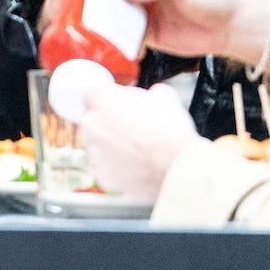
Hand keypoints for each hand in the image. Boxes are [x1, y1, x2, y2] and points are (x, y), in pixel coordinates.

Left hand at [77, 82, 198, 201]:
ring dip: (111, 147)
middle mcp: (92, 126)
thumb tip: (153, 95)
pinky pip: (107, 168)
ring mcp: (96, 153)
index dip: (107, 100)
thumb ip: (149, 93)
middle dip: (107, 124)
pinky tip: (136, 166)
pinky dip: (118, 168)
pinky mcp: (104, 176)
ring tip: (136, 150)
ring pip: (97, 147)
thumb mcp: (164, 96)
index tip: (117, 106)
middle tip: (129, 128)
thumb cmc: (170, 131)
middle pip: (92, 121)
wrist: (177, 167)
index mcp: (102, 101)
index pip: (92, 95)